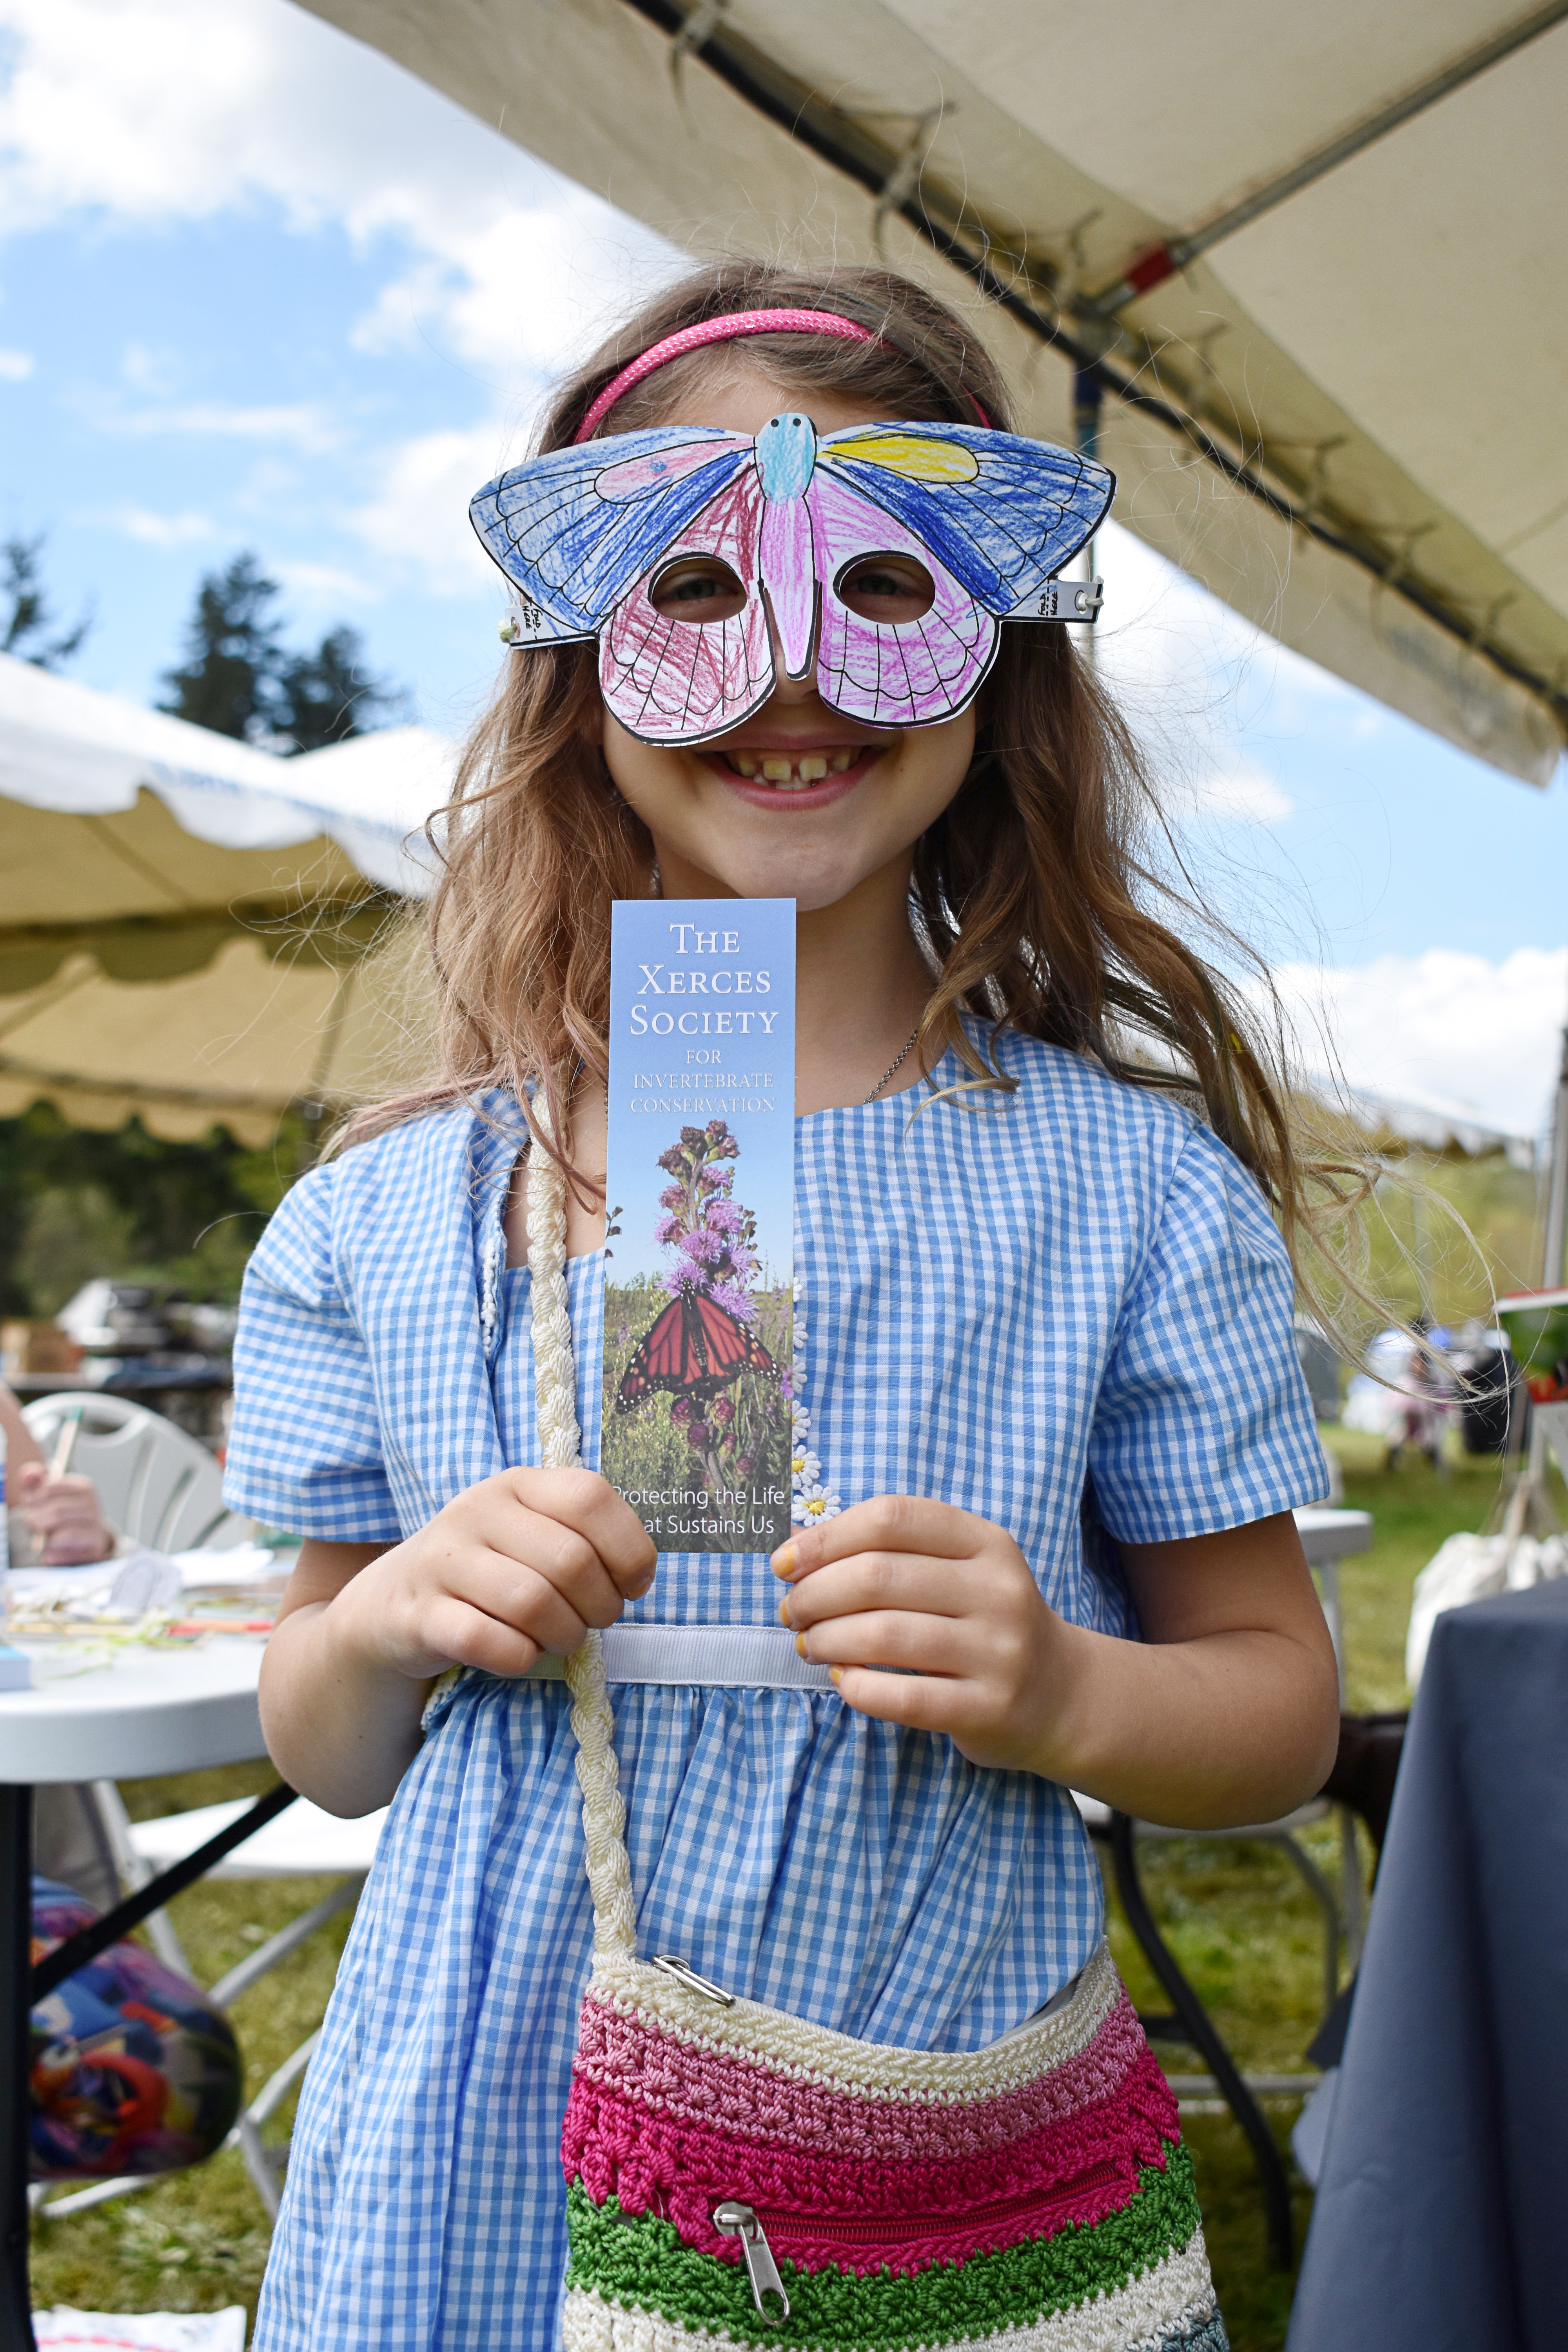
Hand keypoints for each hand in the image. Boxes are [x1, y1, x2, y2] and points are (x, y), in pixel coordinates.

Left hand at [13, 1462, 114, 1565]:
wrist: (86, 1536)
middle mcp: (93, 1506)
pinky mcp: (95, 1548)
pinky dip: (54, 1555)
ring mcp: (96, 1527)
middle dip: (37, 1519)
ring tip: (40, 1539)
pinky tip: (47, 1553)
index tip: (28, 1503)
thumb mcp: (47, 1493)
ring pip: (66, 1535)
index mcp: (83, 1487)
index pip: (52, 1488)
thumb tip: (29, 1474)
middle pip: (58, 1512)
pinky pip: (70, 1554)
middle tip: (29, 1522)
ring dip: (46, 1539)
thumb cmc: (62, 1511)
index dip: (34, 1497)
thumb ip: (35, 1480)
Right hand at [334, 1467, 656, 1682]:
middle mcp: (475, 1510)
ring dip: (564, 1635)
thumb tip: (639, 1576)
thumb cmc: (487, 1570)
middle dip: (601, 1605)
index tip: (632, 1585)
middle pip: (571, 1561)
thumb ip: (584, 1538)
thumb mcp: (531, 1534)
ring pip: (533, 1602)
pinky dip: (519, 1657)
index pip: (592, 1498)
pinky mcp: (417, 1615)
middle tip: (593, 1622)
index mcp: (516, 1483)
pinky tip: (519, 1654)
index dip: (629, 1548)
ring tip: (561, 1639)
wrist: (391, 1604)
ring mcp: (441, 1561)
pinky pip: (489, 1641)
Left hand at [773, 1495, 1072, 1773]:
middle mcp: (998, 1590)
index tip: (784, 1562)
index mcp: (987, 1542)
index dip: (826, 1536)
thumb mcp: (956, 1570)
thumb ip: (887, 1551)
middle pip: (878, 1576)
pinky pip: (902, 1698)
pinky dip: (857, 1687)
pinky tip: (843, 1680)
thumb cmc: (982, 1622)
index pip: (892, 1518)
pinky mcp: (988, 1708)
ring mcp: (999, 1651)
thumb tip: (793, 1541)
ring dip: (826, 1639)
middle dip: (814, 1593)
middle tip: (790, 1611)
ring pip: (883, 1635)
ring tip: (809, 1644)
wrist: (1061, 1695)